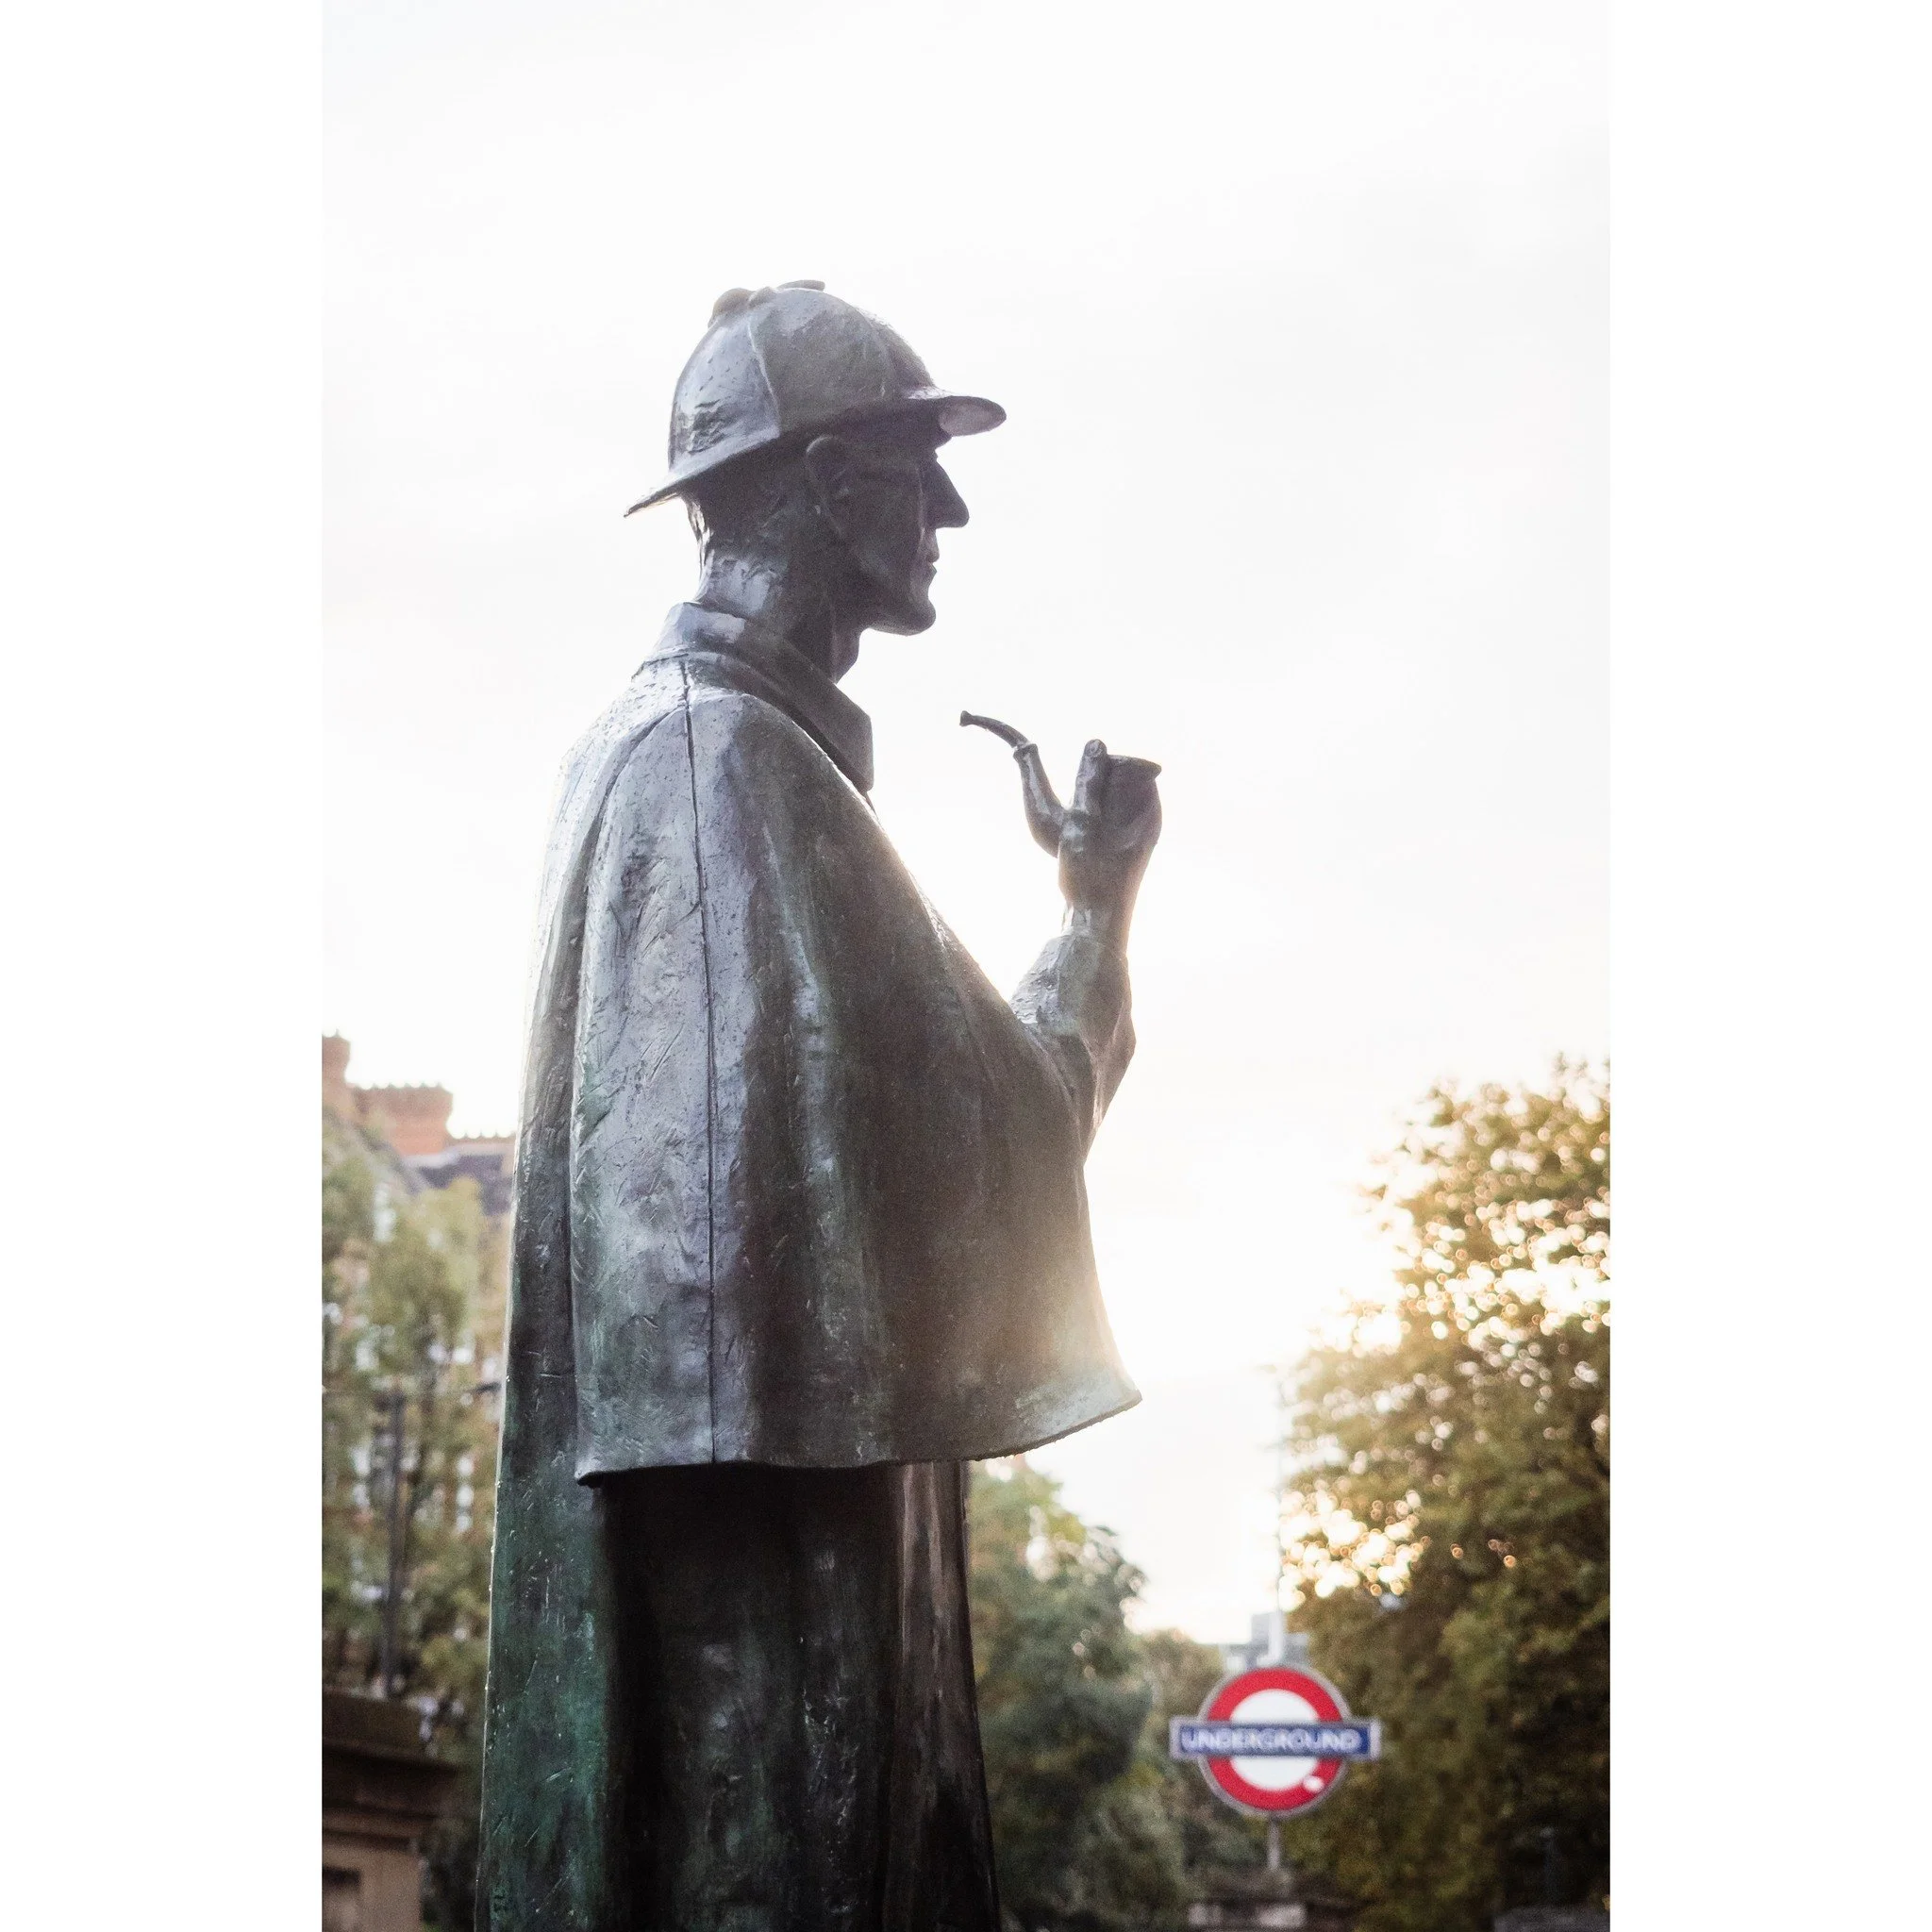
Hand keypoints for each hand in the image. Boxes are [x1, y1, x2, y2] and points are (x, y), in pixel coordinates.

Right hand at [1058, 739, 1161, 950]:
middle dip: (1094, 789)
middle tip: (1079, 818)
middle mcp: (1149, 820)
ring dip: (1088, 808)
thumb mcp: (1083, 822)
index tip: (1083, 793)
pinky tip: (1078, 845)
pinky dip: (1089, 824)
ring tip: (1077, 835)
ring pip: (1110, 803)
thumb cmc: (1091, 877)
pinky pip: (1106, 821)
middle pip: (1120, 782)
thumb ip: (1088, 782)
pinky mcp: (1125, 850)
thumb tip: (1096, 743)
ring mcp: (1137, 836)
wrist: (1095, 927)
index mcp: (1149, 810)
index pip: (1131, 765)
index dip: (1102, 770)